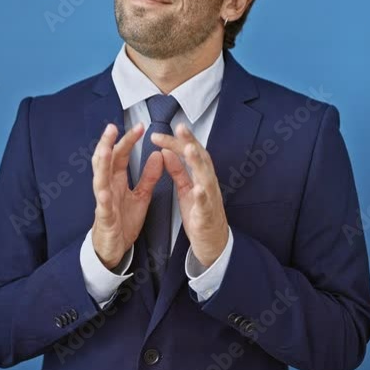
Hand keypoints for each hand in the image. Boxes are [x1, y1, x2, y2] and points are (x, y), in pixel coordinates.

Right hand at [90, 122, 164, 269]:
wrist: (114, 248)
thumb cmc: (123, 220)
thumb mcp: (141, 196)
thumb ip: (149, 176)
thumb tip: (157, 155)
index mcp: (117, 181)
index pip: (120, 155)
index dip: (128, 140)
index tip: (140, 126)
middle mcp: (107, 187)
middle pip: (105, 161)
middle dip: (108, 144)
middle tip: (112, 127)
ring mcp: (104, 202)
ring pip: (99, 179)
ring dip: (101, 164)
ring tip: (104, 150)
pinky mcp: (105, 218)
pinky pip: (102, 207)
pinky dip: (102, 198)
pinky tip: (103, 190)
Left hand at [150, 123, 228, 266]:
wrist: (213, 242)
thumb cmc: (199, 213)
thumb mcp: (185, 188)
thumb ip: (178, 170)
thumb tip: (166, 151)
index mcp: (200, 175)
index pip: (188, 153)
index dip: (174, 142)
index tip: (157, 135)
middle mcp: (207, 183)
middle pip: (200, 158)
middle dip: (190, 142)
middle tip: (180, 127)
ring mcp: (210, 198)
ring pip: (206, 177)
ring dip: (198, 162)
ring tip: (189, 149)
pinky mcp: (207, 216)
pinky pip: (206, 205)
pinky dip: (203, 196)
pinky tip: (198, 188)